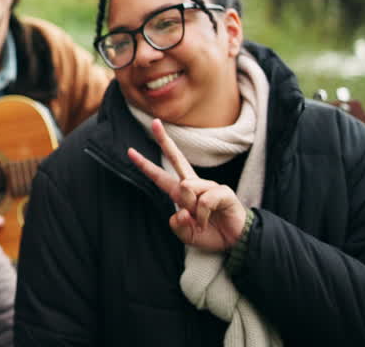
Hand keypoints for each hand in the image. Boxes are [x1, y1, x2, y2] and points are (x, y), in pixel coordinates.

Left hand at [127, 119, 248, 252]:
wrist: (234, 242)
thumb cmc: (209, 233)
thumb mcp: (185, 234)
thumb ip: (177, 224)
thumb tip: (182, 209)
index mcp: (181, 192)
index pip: (160, 176)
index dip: (145, 165)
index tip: (130, 151)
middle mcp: (194, 185)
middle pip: (177, 158)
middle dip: (164, 140)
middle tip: (155, 122)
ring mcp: (209, 186)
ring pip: (187, 187)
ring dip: (191, 209)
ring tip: (201, 222)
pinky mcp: (223, 191)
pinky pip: (203, 201)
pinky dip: (202, 216)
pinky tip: (208, 220)